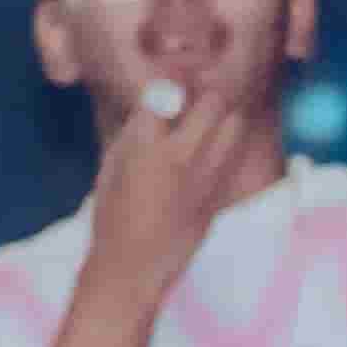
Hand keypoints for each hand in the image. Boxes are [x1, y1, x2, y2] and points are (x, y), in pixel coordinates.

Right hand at [81, 66, 270, 298]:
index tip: (170, 79)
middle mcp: (182, 156)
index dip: (170, 80)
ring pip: (234, 123)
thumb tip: (157, 105)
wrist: (134, 267)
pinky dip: (227, 143)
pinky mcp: (221, 194)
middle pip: (213, 101)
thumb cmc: (112, 216)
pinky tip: (212, 149)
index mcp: (147, 146)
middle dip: (205, 92)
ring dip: (222, 115)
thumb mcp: (111, 166)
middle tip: (196, 94)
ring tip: (208, 120)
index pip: (167, 91)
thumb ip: (135, 132)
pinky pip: (235, 154)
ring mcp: (208, 175)